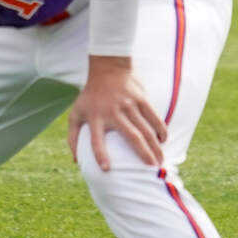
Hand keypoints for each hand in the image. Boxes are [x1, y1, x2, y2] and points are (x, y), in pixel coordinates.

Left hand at [67, 56, 166, 170]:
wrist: (107, 68)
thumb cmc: (90, 96)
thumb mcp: (75, 113)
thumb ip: (73, 137)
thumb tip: (76, 161)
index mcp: (95, 118)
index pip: (96, 140)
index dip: (100, 154)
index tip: (107, 169)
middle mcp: (113, 112)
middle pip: (131, 136)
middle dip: (143, 153)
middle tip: (151, 169)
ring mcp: (128, 105)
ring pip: (146, 129)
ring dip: (155, 146)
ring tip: (160, 160)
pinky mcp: (140, 98)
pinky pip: (154, 116)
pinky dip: (160, 129)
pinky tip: (164, 140)